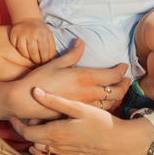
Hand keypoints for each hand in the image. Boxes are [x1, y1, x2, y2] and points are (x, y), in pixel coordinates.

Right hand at [10, 18, 56, 64]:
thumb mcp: (49, 36)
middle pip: (33, 52)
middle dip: (36, 60)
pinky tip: (24, 50)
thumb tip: (49, 60)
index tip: (44, 62)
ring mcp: (21, 33)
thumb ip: (51, 48)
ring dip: (28, 57)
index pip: (43, 51)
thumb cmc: (40, 30)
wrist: (28, 18)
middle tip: (38, 62)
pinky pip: (15, 47)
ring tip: (31, 57)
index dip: (44, 59)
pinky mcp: (13, 34)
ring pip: (23, 51)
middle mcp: (31, 33)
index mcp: (41, 34)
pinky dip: (19, 50)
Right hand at [10, 40, 130, 120]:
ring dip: (118, 96)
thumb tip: (81, 42)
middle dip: (125, 84)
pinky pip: (100, 110)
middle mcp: (88, 92)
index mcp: (84, 77)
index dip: (121, 70)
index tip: (124, 66)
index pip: (112, 75)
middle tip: (127, 79)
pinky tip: (105, 101)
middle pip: (116, 91)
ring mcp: (85, 104)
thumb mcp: (55, 63)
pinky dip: (107, 105)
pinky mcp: (80, 113)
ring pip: (110, 102)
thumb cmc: (39, 79)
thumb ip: (72, 54)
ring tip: (119, 90)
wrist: (26, 100)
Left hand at [11, 86, 150, 154]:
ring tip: (31, 133)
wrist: (124, 141)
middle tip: (22, 120)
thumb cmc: (102, 121)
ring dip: (34, 144)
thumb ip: (55, 101)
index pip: (28, 133)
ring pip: (42, 153)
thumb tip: (35, 91)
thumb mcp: (79, 107)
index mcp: (57, 133)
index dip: (18, 125)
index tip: (13, 116)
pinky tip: (45, 150)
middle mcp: (60, 147)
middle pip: (34, 142)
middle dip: (25, 132)